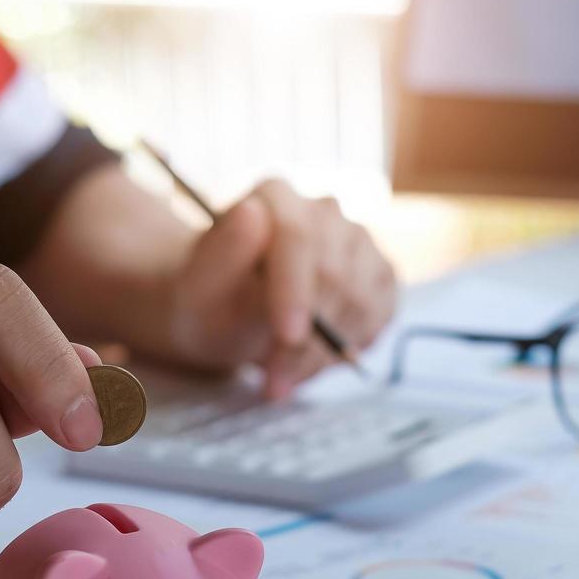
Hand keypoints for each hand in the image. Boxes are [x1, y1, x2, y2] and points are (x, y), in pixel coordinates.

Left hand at [167, 180, 396, 397]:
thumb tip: (252, 213)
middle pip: (335, 276)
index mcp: (275, 196)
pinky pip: (379, 317)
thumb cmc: (210, 299)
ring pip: (360, 302)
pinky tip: (313, 360)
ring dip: (323, 355)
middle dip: (306, 341)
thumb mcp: (199, 287)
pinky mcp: (379, 275)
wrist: (228, 314)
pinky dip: (348, 350)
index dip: (297, 290)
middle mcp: (324, 211)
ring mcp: (358, 242)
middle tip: (275, 382)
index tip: (288, 337)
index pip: (297, 237)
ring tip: (284, 375)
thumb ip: (222, 253)